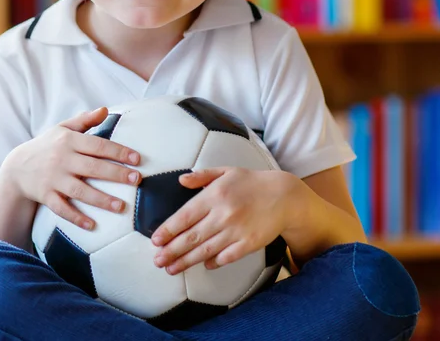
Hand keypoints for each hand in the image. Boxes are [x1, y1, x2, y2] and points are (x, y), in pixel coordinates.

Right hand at [5, 107, 141, 230]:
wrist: (17, 167)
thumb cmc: (48, 145)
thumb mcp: (63, 128)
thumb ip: (85, 120)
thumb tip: (106, 110)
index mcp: (69, 141)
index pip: (98, 146)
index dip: (118, 152)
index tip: (137, 159)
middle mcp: (62, 159)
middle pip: (93, 168)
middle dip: (116, 174)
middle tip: (137, 180)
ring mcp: (53, 179)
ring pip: (79, 191)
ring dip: (101, 200)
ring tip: (121, 206)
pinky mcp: (45, 196)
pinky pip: (62, 209)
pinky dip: (76, 217)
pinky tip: (92, 225)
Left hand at [151, 167, 295, 273]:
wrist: (284, 195)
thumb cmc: (251, 182)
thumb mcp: (225, 171)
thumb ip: (201, 176)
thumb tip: (181, 180)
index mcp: (215, 195)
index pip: (185, 216)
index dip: (168, 230)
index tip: (156, 240)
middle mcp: (223, 214)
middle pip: (192, 237)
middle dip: (172, 250)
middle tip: (158, 260)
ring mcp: (236, 231)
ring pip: (206, 250)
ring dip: (186, 261)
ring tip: (171, 268)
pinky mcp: (249, 243)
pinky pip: (227, 256)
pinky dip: (214, 262)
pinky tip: (204, 265)